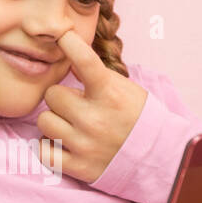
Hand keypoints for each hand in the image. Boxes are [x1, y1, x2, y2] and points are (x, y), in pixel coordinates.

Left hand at [36, 29, 147, 182]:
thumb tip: (69, 54)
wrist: (157, 157)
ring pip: (44, 121)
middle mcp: (94, 118)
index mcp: (110, 94)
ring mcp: (85, 144)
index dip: (69, 43)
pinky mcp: (79, 166)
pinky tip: (61, 143)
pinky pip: (44, 151)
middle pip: (52, 95)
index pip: (84, 60)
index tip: (62, 36)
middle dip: (61, 98)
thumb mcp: (124, 89)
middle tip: (75, 104)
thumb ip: (96, 74)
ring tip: (69, 124)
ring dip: (54, 121)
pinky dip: (48, 147)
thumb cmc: (137, 117)